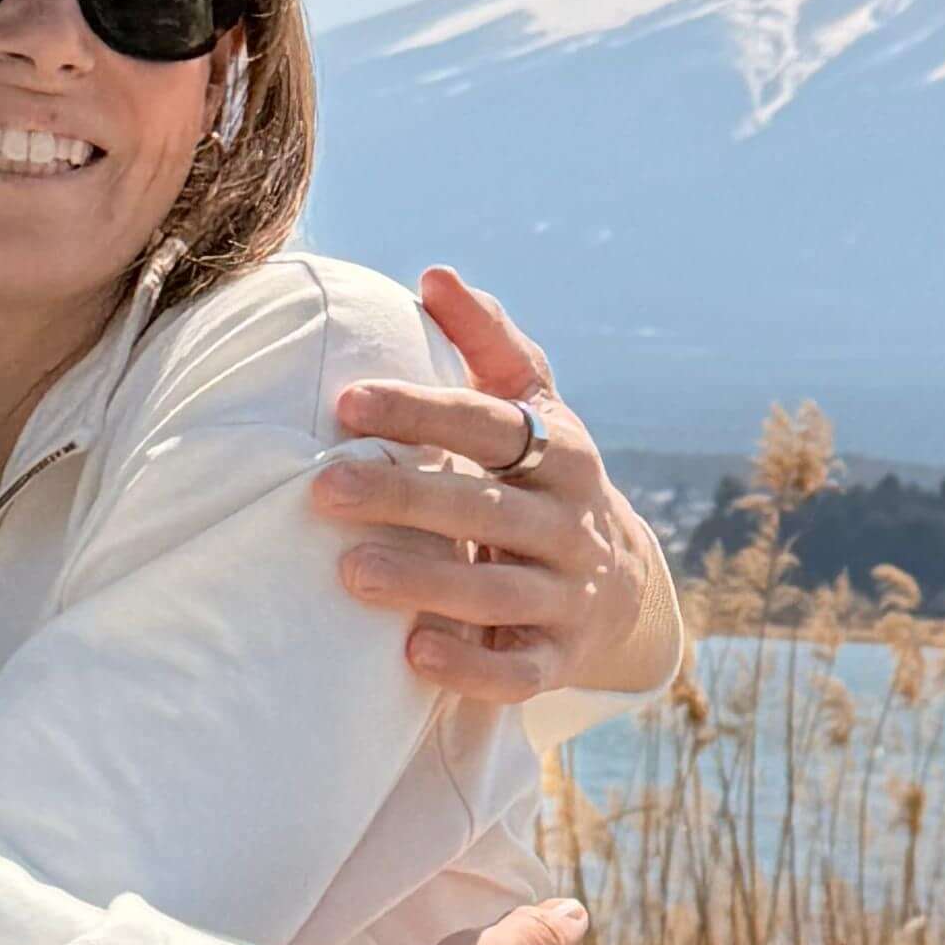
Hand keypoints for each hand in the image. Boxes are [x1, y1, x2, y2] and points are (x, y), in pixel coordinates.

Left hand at [318, 270, 682, 708]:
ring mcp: (568, 595)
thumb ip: (487, 340)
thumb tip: (433, 275)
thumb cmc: (546, 479)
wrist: (623, 585)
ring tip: (350, 571)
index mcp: (561, 453)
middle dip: (404, 497)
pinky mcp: (559, 657)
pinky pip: (518, 669)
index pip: (488, 426)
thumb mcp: (534, 406)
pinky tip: (415, 653)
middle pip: (484, 510)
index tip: (347, 403)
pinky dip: (471, 665)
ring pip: (498, 593)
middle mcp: (569, 523)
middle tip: (321, 488)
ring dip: (425, 583)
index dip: (421, 412)